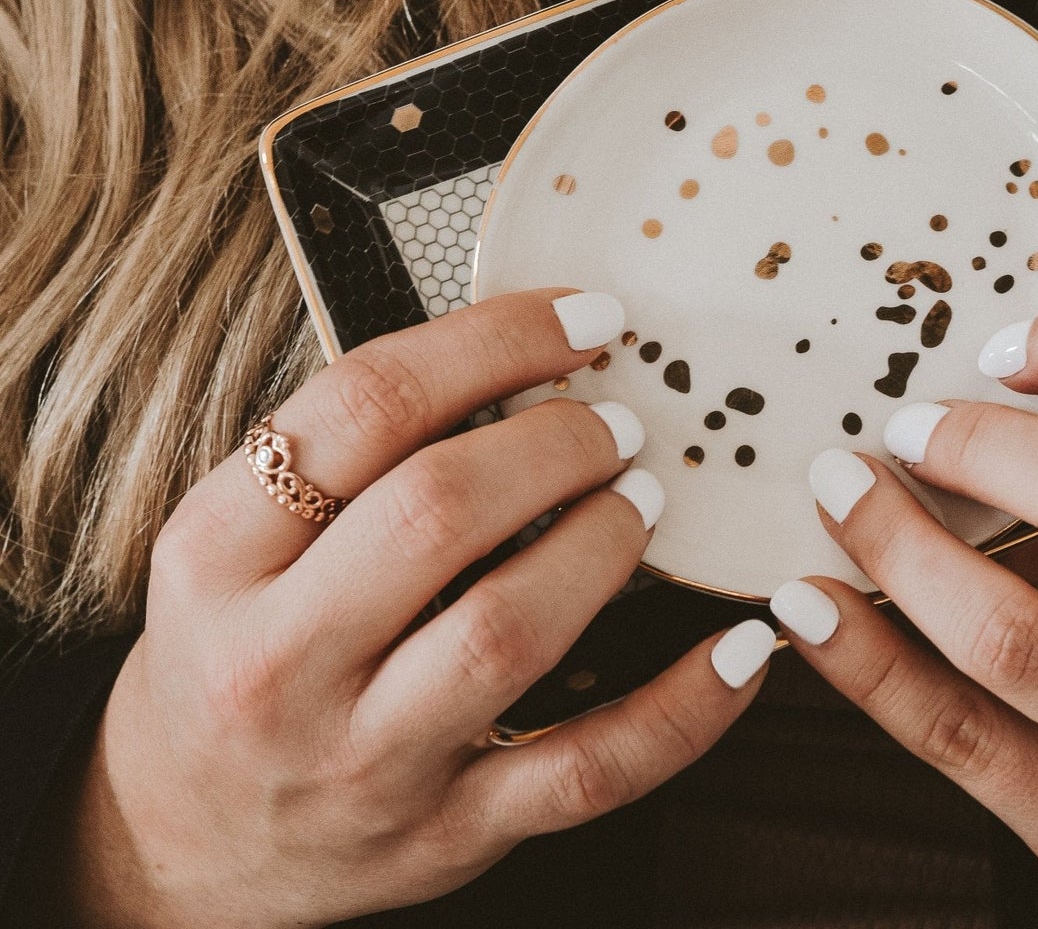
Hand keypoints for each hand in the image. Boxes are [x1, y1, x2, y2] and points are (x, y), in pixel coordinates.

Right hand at [64, 290, 773, 928]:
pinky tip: (743, 650)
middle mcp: (279, 659)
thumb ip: (352, 450)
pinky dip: (684, 709)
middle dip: (559, 440)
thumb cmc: (232, 650)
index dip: (498, 339)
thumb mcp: (238, 537)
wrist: (176, 839)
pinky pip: (587, 770)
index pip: (366, 405)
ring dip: (606, 541)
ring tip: (645, 497)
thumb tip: (529, 354)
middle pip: (440, 509)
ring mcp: (365, 757)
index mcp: (217, 553)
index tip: (586, 315)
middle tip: (620, 420)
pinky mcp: (446, 834)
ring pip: (510, 630)